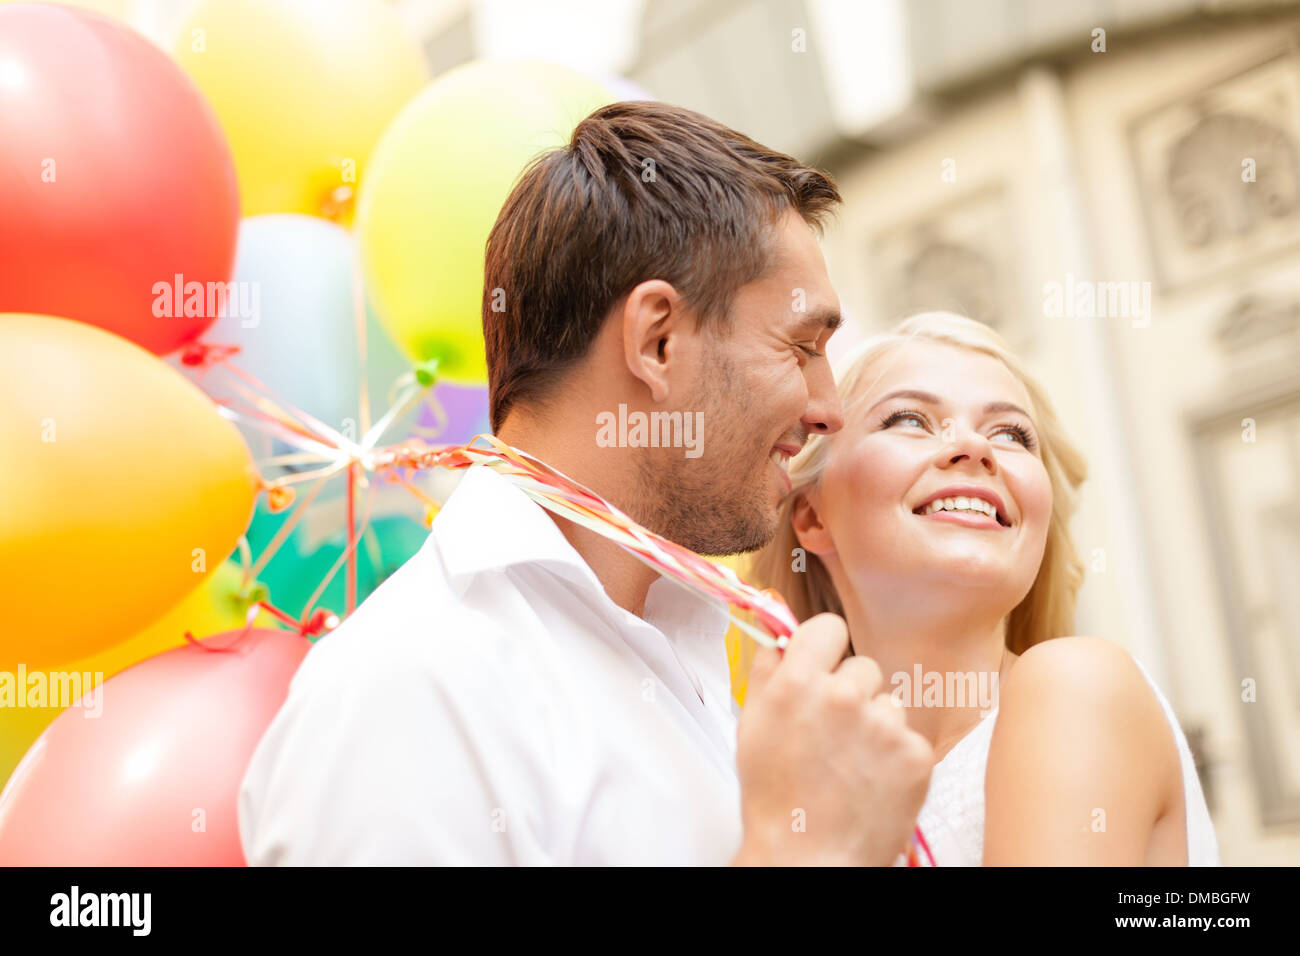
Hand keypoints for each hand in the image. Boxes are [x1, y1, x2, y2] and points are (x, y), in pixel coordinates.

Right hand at [732, 613, 932, 865]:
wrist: (808, 857)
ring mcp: (884, 724)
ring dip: (875, 726)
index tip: (824, 667)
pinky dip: (895, 759)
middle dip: (851, 693)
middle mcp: (844, 695)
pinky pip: (909, 738)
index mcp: (799, 682)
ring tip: (852, 766)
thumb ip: (765, 674)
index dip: (826, 647)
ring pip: (888, 704)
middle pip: (863, 667)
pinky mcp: (915, 754)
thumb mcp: (752, 727)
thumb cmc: (774, 799)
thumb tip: (778, 641)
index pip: (829, 626)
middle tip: (833, 734)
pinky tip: (872, 783)